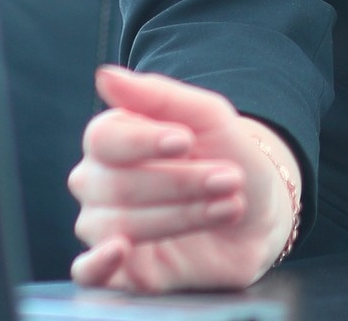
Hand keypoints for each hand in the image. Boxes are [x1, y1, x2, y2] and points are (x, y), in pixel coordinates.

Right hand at [68, 65, 299, 292]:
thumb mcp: (210, 117)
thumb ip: (160, 96)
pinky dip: (98, 264)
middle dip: (181, 182)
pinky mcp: (120, 270)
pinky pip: (87, 273)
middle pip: (116, 183)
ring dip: (180, 215)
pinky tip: (120, 250)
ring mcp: (105, 227)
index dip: (143, 141)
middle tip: (229, 178)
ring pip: (117, 224)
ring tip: (228, 206)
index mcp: (113, 141)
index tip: (186, 141)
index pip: (102, 138)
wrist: (260, 213)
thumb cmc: (229, 156)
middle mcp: (99, 183)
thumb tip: (105, 76)